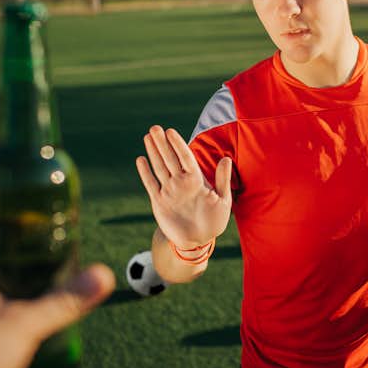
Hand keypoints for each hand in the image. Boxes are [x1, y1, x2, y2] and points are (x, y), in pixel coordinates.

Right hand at [136, 125, 232, 248]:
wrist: (199, 240)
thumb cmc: (214, 220)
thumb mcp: (223, 201)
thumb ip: (222, 180)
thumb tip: (226, 159)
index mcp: (196, 180)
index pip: (185, 158)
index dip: (178, 145)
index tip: (171, 132)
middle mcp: (181, 182)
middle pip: (170, 159)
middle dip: (162, 143)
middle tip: (155, 127)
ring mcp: (169, 191)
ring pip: (159, 167)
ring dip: (153, 153)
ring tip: (148, 136)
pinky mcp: (159, 202)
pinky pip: (151, 184)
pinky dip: (145, 173)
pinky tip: (141, 159)